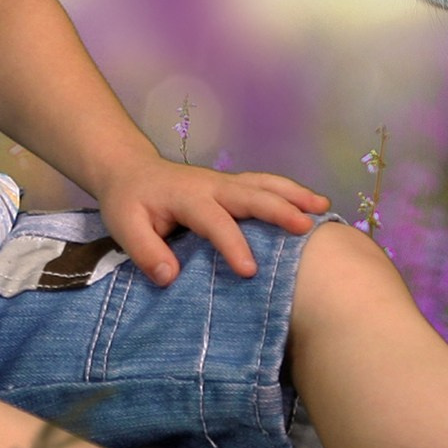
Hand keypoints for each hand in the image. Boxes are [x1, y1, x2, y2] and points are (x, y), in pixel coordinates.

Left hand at [96, 157, 330, 284]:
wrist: (130, 170)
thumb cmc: (129, 201)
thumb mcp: (124, 226)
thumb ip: (145, 251)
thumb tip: (170, 277)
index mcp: (188, 196)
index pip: (215, 221)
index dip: (232, 245)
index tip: (250, 271)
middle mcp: (213, 185)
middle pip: (251, 194)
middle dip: (279, 210)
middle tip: (305, 229)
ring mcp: (225, 183)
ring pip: (265, 184)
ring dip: (294, 195)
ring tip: (322, 209)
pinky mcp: (233, 186)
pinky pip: (265, 185)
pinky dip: (290, 192)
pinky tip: (313, 205)